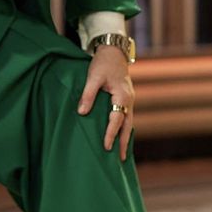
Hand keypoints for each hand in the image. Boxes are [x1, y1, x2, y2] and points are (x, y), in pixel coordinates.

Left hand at [77, 45, 133, 160]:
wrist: (114, 52)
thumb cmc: (103, 63)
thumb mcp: (93, 77)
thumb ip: (88, 95)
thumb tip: (82, 112)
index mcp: (122, 95)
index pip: (117, 119)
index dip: (111, 133)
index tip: (106, 146)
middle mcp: (129, 100)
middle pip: (127, 125)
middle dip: (123, 142)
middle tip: (120, 159)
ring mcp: (129, 100)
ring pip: (128, 122)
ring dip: (125, 137)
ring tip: (121, 153)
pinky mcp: (125, 99)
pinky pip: (126, 117)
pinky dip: (123, 128)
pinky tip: (120, 136)